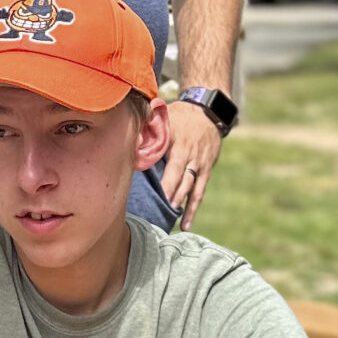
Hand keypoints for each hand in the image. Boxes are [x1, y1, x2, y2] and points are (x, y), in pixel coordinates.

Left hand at [158, 100, 224, 227]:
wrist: (208, 112)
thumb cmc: (180, 115)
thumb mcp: (165, 116)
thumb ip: (148, 127)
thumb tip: (128, 138)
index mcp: (175, 140)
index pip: (164, 159)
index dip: (158, 174)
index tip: (149, 188)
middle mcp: (189, 153)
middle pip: (178, 176)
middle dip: (168, 193)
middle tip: (157, 208)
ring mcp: (199, 164)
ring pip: (189, 187)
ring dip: (179, 202)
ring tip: (168, 217)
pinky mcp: (205, 171)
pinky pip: (199, 192)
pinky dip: (192, 209)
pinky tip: (185, 225)